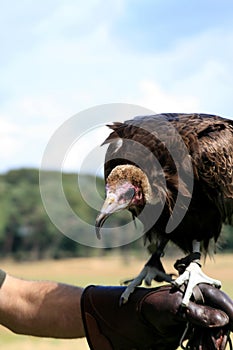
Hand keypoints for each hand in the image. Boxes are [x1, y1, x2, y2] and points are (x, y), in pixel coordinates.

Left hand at [81, 284, 232, 349]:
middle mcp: (197, 303)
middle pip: (221, 322)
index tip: (229, 334)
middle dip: (217, 337)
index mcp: (196, 291)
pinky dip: (201, 348)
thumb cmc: (146, 307)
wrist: (125, 321)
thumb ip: (196, 312)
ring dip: (209, 345)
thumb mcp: (170, 309)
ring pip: (213, 334)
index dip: (229, 317)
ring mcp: (192, 318)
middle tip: (211, 349)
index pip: (223, 303)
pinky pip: (202, 341)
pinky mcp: (186, 330)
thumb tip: (223, 319)